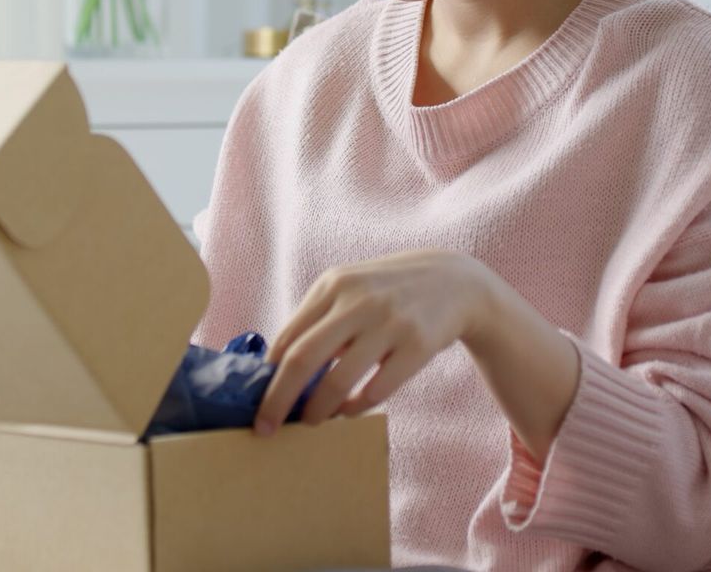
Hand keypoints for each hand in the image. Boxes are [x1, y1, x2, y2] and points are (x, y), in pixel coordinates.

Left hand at [254, 249, 493, 435]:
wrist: (454, 282)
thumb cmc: (387, 293)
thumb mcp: (350, 289)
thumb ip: (317, 321)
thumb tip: (277, 373)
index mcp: (333, 285)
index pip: (287, 338)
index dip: (267, 377)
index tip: (256, 405)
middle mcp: (358, 301)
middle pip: (303, 358)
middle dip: (278, 400)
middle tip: (266, 427)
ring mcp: (390, 323)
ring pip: (338, 380)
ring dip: (318, 410)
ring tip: (311, 421)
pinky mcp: (417, 345)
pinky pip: (376, 390)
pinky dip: (356, 407)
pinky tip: (348, 410)